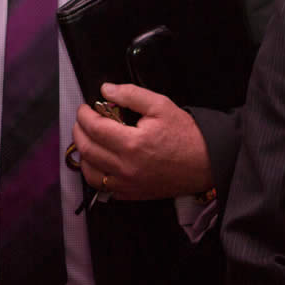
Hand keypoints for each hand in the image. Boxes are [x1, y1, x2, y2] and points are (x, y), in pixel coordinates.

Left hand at [71, 82, 212, 199]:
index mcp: (132, 144)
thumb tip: (107, 90)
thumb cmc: (187, 135)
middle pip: (86, 150)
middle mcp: (126, 167)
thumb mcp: (161, 105)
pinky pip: (103, 188)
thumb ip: (131, 94)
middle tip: (83, 120)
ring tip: (88, 140)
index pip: (94, 128)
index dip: (84, 115)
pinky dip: (96, 174)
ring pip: (89, 172)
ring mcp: (127, 184)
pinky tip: (100, 161)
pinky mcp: (132, 194)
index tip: (85, 107)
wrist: (206, 163)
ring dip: (83, 154)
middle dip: (78, 131)